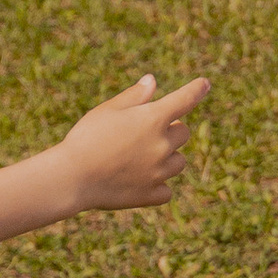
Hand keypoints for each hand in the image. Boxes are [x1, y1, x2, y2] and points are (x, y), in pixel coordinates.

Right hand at [55, 72, 211, 213]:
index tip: (205, 84)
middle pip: (183, 133)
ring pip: (178, 162)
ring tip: (139, 158)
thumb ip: (134, 96)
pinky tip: (139, 181)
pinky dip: (158, 185)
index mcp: (153, 119)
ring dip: (167, 157)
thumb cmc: (87, 137)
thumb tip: (152, 81)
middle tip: (146, 131)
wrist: (72, 178)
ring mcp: (159, 172)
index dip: (196, 89)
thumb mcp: (108, 110)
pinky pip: (166, 190)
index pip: (185, 99)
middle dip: (171, 129)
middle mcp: (162, 145)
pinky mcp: (151, 195)